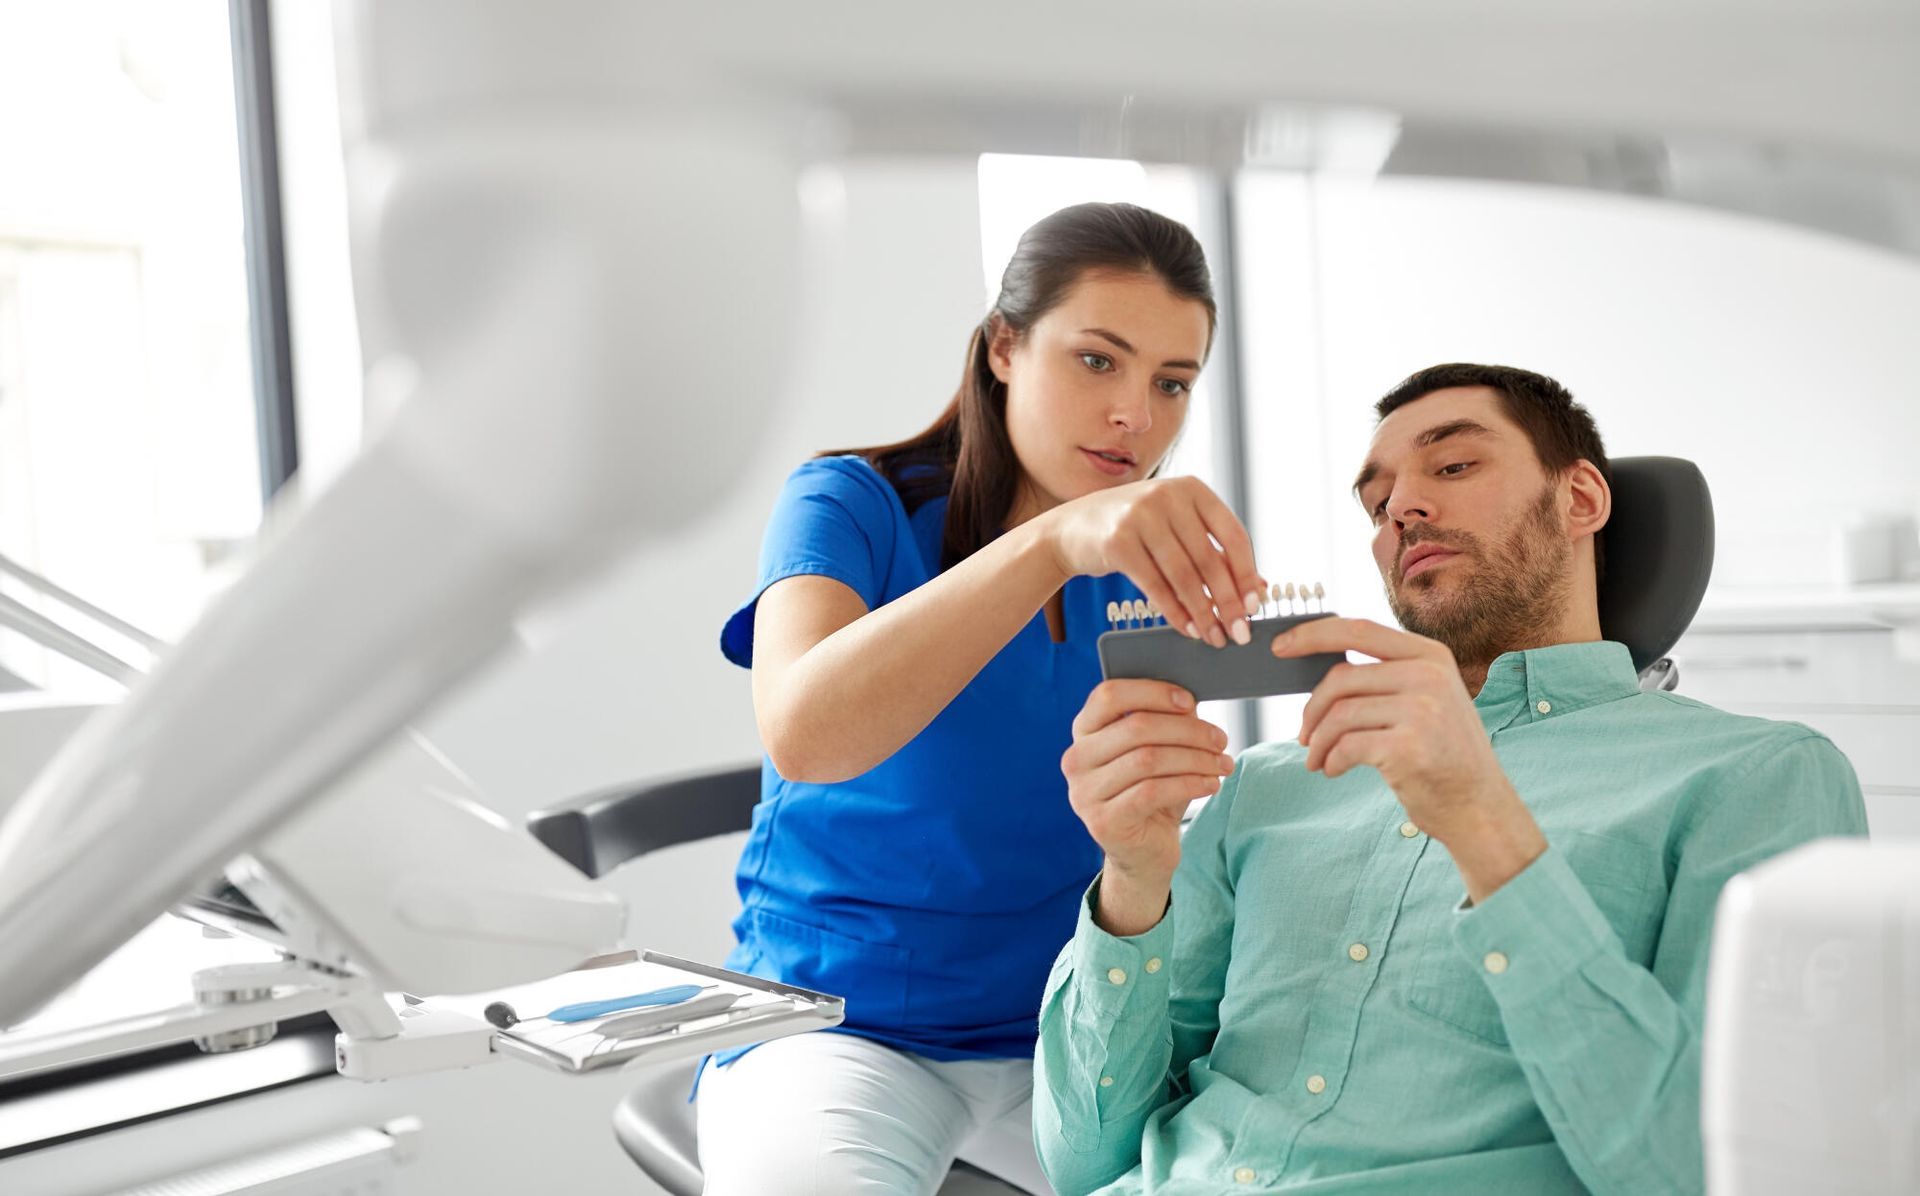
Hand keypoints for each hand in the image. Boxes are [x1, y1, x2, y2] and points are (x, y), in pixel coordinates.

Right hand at [1039, 477, 1262, 647]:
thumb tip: (1259, 589)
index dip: (1247, 573)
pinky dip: (1175, 612)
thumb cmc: (1133, 530)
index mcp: (1191, 488)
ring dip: (1203, 613)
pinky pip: (1155, 586)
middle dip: (1227, 602)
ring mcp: (1140, 516)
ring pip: (1184, 576)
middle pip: (1209, 559)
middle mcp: (1167, 496)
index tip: (1255, 606)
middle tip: (1239, 632)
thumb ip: (1214, 551)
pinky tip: (1187, 629)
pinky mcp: (1117, 542)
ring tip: (1214, 636)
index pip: (1233, 534)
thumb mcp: (1176, 529)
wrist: (1071, 529)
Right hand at [1062, 679, 1233, 933]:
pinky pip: (1154, 791)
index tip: (1189, 701)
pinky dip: (1190, 783)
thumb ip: (1163, 722)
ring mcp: (1085, 793)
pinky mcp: (1104, 822)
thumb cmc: (1152, 793)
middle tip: (1220, 739)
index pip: (1108, 695)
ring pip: (1149, 759)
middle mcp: (1076, 760)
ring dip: (1196, 758)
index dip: (1152, 692)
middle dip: (1187, 730)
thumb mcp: (1156, 753)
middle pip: (1136, 727)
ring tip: (1222, 763)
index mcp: (1084, 732)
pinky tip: (1211, 784)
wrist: (1143, 853)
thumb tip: (1188, 702)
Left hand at [1274, 618, 1545, 900]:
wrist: (1479, 807)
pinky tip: (1333, 770)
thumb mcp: (1426, 700)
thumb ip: (1385, 678)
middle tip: (1303, 735)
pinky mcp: (1409, 747)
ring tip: (1317, 759)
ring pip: (1339, 714)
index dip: (1313, 634)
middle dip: (1312, 710)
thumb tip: (1319, 665)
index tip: (1280, 646)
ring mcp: (1422, 710)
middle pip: (1341, 678)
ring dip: (1318, 741)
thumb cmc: (1441, 754)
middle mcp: (1429, 676)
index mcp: (1431, 656)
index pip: (1359, 630)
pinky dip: (1330, 760)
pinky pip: (1346, 746)